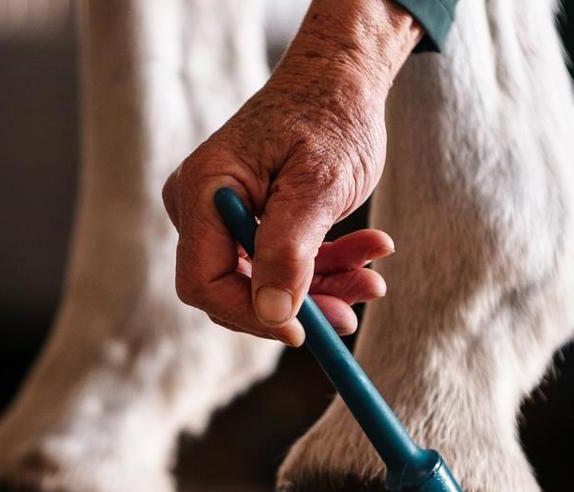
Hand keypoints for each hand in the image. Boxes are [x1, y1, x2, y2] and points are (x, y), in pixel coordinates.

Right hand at [162, 0, 420, 345]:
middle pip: (233, 288)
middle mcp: (201, 205)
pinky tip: (367, 253)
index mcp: (204, 190)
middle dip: (296, 306)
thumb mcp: (319, 184)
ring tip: (373, 278)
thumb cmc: (330, 115)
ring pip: (264, 282)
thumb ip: (290, 249)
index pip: (204, 281)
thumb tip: (273, 314)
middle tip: (351, 314)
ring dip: (321, 287)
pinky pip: (279, 263)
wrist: (342, 78)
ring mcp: (223, 215)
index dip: (249, 315)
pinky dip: (324, 267)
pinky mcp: (249, 221)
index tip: (302, 331)